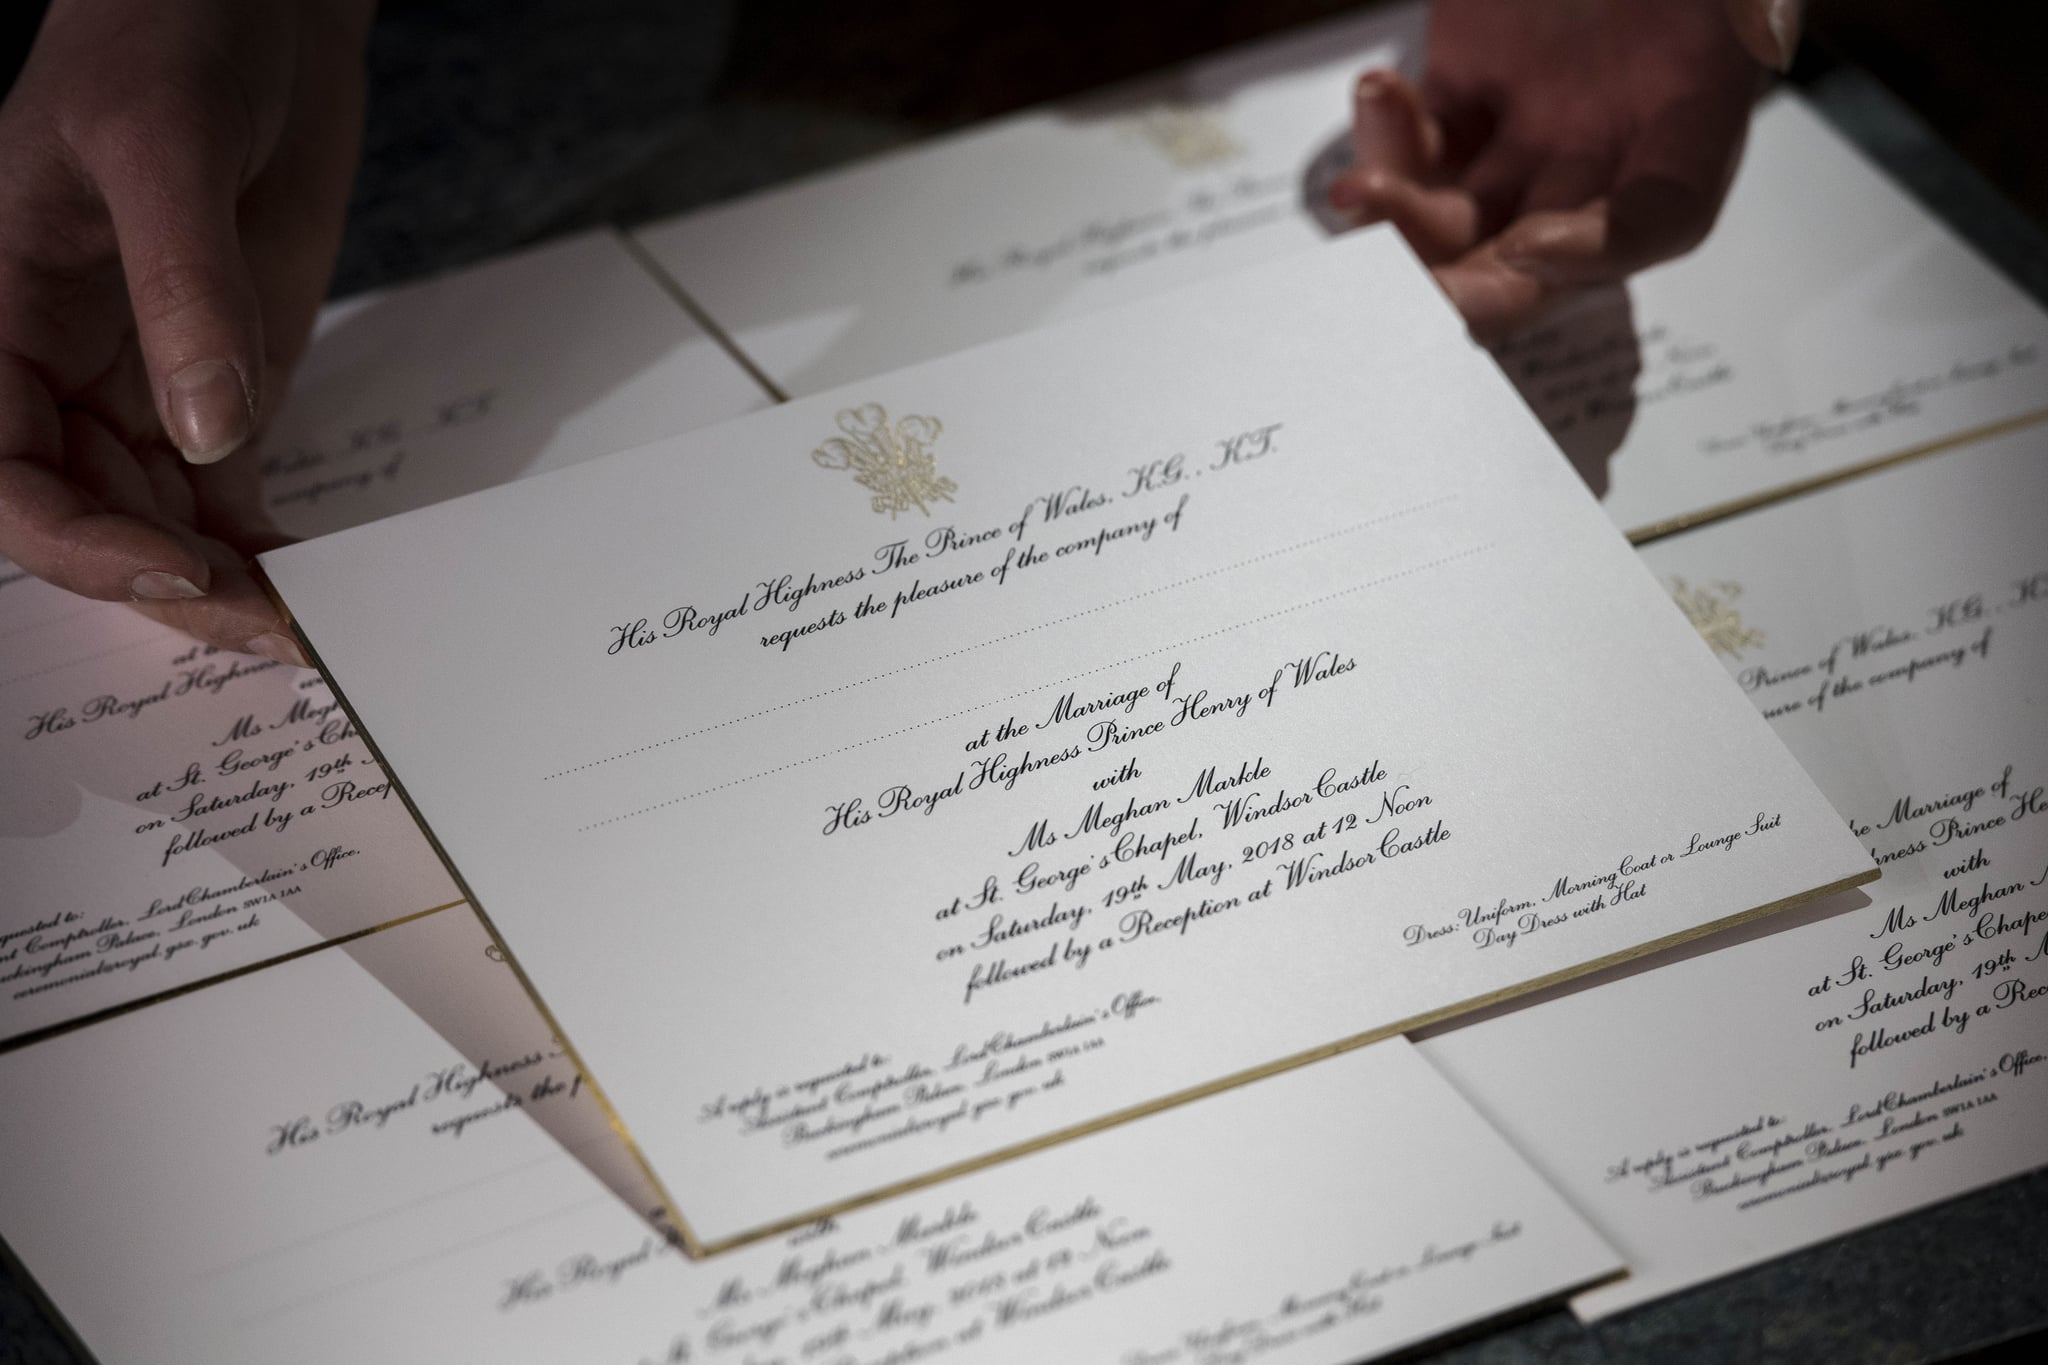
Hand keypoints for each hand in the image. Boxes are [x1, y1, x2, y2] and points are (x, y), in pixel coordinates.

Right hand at [0, 0, 371, 661]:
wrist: (259, 8)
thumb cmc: (170, 35)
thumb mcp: (160, 141)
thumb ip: (181, 286)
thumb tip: (206, 432)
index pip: (5, 474)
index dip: (78, 540)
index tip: (180, 572)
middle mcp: (57, 365)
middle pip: (87, 517)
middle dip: (172, 587)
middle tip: (279, 636)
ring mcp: (143, 380)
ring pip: (159, 521)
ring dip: (227, 586)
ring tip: (313, 632)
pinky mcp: (224, 381)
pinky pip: (227, 491)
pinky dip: (265, 547)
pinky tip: (319, 589)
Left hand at [1330, 0, 1792, 339]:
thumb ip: (1747, 1)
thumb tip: (1755, 41)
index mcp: (1693, 111)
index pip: (1661, 218)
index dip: (1598, 252)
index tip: (1526, 246)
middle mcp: (1610, 138)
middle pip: (1543, 252)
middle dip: (1471, 283)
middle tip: (1402, 290)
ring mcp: (1534, 119)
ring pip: (1462, 216)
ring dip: (1405, 223)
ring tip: (1359, 196)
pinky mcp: (1467, 82)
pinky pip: (1420, 145)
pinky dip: (1387, 140)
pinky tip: (1379, 93)